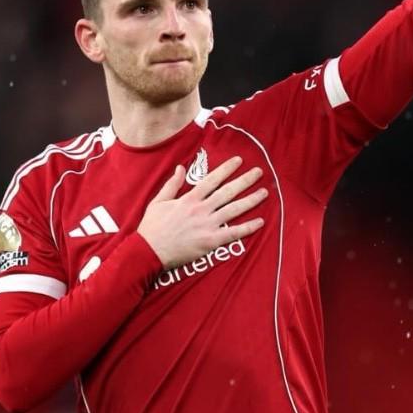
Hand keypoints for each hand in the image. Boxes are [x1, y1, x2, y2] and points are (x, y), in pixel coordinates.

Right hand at [137, 157, 267, 269]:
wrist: (148, 251)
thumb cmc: (152, 227)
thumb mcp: (158, 201)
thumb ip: (172, 184)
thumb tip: (180, 167)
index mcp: (189, 199)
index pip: (212, 180)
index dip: (227, 169)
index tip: (239, 160)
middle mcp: (201, 209)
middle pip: (227, 192)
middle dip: (245, 180)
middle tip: (259, 172)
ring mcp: (207, 225)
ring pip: (233, 210)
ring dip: (250, 200)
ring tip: (264, 193)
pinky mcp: (210, 242)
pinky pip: (232, 233)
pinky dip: (247, 227)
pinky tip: (260, 222)